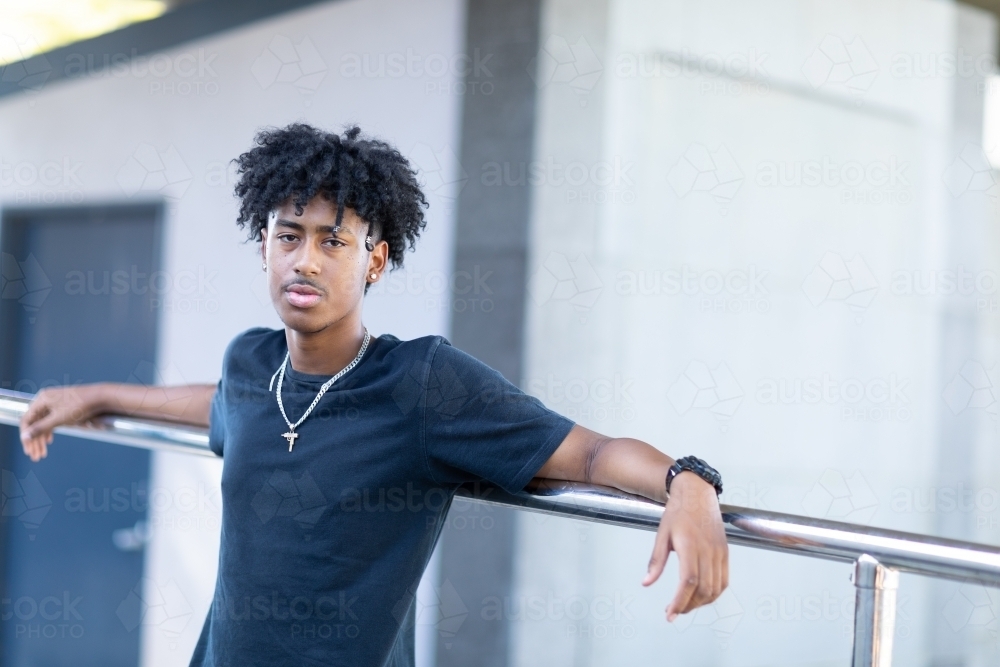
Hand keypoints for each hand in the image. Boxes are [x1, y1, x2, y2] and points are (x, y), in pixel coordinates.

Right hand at [19, 385, 104, 461]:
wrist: (101, 396)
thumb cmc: (80, 406)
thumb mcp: (59, 419)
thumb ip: (41, 428)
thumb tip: (25, 436)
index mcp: (42, 399)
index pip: (26, 420)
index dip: (26, 436)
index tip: (28, 451)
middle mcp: (46, 399)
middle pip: (34, 423)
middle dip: (35, 441)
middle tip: (36, 456)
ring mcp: (55, 402)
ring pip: (43, 423)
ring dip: (41, 438)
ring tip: (42, 453)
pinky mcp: (63, 405)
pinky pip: (51, 420)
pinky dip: (49, 431)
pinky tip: (49, 441)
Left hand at [641, 471, 728, 621]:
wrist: (698, 494)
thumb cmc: (678, 512)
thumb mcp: (662, 535)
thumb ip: (656, 561)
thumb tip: (646, 582)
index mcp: (690, 545)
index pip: (688, 581)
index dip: (680, 601)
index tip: (670, 613)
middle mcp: (708, 551)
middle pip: (703, 589)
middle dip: (688, 606)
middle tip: (674, 611)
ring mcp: (719, 553)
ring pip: (715, 589)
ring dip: (701, 603)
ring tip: (685, 606)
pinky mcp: (725, 553)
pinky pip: (724, 581)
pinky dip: (714, 594)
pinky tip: (701, 596)